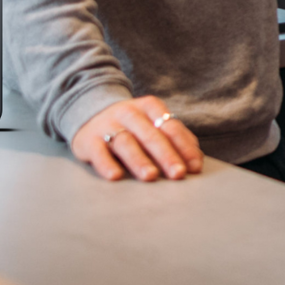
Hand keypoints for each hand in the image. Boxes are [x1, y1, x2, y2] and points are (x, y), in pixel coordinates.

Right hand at [73, 95, 203, 181]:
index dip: (184, 147)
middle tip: (178, 174)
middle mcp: (129, 113)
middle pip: (151, 135)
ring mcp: (107, 125)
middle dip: (166, 155)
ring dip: (139, 160)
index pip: (171, 127)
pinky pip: (98, 152)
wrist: (88, 112)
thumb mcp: (152, 123)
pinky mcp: (88, 140)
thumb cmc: (132, 125)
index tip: (194, 167)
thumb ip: (174, 138)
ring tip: (151, 176)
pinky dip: (106, 164)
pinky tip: (115, 176)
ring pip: (126, 142)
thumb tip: (196, 160)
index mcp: (149, 107)